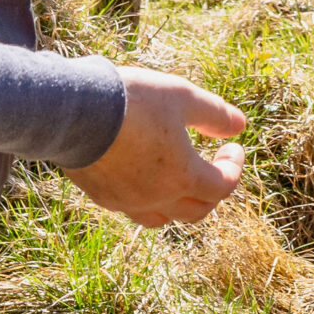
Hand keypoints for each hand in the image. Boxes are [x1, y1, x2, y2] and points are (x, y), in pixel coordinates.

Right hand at [62, 66, 248, 226]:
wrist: (73, 112)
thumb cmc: (133, 101)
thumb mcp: (181, 96)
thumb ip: (215, 115)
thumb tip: (241, 126)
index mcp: (184, 177)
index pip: (222, 187)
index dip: (233, 168)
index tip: (232, 147)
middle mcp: (158, 199)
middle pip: (196, 211)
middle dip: (211, 191)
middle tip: (212, 165)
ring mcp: (127, 202)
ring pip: (163, 217)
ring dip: (179, 201)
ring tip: (178, 175)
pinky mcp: (101, 197)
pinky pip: (132, 208)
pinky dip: (147, 198)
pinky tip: (142, 174)